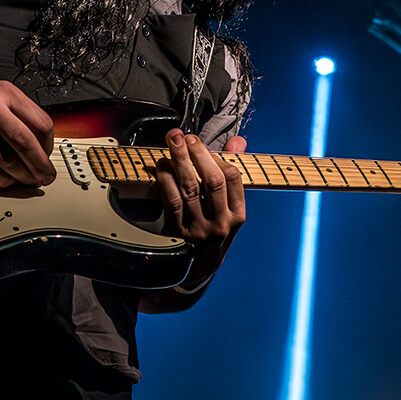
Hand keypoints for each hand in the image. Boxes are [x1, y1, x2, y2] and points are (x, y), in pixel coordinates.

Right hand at [0, 64, 55, 187]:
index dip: (48, 145)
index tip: (47, 155)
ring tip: (27, 181)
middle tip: (45, 177)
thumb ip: (20, 112)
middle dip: (39, 165)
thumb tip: (40, 143)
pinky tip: (4, 179)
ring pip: (4, 158)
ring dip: (19, 175)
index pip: (40, 123)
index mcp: (6, 93)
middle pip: (23, 143)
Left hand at [155, 128, 246, 256]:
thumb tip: (237, 141)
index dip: (217, 157)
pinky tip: (163, 166)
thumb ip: (232, 169)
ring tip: (172, 144)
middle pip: (212, 181)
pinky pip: (172, 203)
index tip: (200, 144)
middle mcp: (222, 222)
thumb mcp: (232, 203)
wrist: (205, 262)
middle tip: (184, 136)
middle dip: (197, 155)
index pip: (232, 178)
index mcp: (237, 213)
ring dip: (180, 163)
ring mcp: (201, 229)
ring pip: (190, 190)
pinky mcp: (181, 232)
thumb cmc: (218, 225)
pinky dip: (166, 182)